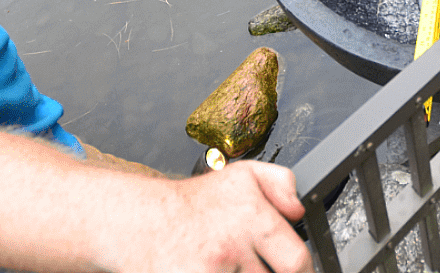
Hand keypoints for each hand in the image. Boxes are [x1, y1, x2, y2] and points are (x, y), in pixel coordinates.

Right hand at [134, 162, 308, 272]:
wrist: (140, 222)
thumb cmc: (194, 204)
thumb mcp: (242, 175)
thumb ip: (280, 182)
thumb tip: (299, 210)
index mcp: (251, 217)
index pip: (296, 261)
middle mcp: (230, 246)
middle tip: (263, 267)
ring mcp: (210, 272)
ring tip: (235, 267)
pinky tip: (219, 271)